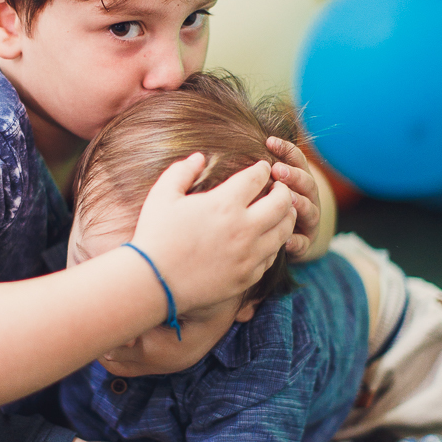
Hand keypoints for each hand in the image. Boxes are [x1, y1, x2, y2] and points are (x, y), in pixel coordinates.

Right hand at [131, 154, 295, 313]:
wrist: (153, 283)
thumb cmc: (154, 236)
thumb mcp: (162, 195)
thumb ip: (181, 171)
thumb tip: (198, 157)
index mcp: (224, 204)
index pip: (257, 177)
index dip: (262, 169)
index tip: (262, 167)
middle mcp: (244, 228)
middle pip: (282, 203)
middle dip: (285, 190)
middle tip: (280, 187)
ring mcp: (248, 255)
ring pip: (284, 231)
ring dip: (287, 217)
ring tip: (283, 211)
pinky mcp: (246, 276)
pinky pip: (272, 257)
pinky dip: (275, 244)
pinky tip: (269, 239)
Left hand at [266, 138, 320, 260]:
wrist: (282, 240)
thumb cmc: (263, 205)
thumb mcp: (262, 184)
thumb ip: (256, 169)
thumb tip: (227, 148)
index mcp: (298, 180)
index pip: (296, 160)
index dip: (286, 149)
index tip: (269, 141)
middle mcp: (308, 198)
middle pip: (307, 183)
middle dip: (294, 175)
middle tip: (279, 170)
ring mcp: (309, 221)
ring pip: (310, 210)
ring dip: (300, 204)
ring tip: (288, 199)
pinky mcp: (305, 243)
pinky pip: (303, 243)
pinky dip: (296, 241)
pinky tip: (286, 240)